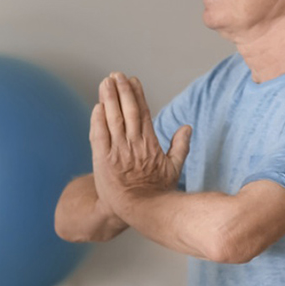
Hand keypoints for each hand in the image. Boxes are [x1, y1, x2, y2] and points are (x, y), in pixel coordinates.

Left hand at [91, 73, 190, 213]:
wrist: (139, 210)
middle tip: (116, 75)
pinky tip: (97, 107)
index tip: (133, 80)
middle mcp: (134, 144)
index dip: (137, 94)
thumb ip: (181, 146)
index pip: (143, 112)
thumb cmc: (158, 191)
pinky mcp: (102, 160)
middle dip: (121, 91)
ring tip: (105, 83)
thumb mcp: (174, 169)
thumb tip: (187, 128)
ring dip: (108, 99)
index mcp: (150, 143)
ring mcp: (117, 151)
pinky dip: (97, 120)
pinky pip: (98, 135)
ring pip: (112, 119)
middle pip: (127, 111)